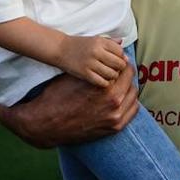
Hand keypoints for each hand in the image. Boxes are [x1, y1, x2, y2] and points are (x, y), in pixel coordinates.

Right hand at [0, 61, 137, 147]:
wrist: (46, 124)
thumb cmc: (59, 96)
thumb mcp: (76, 76)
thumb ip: (96, 65)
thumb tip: (112, 51)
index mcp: (105, 88)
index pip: (126, 69)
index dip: (122, 64)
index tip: (119, 62)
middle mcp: (114, 103)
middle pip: (131, 82)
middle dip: (126, 76)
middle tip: (119, 73)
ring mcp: (115, 118)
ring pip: (133, 97)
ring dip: (128, 89)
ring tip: (119, 85)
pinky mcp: (114, 128)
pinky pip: (132, 111)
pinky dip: (129, 103)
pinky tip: (121, 98)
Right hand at [58, 35, 126, 87]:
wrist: (60, 49)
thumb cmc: (79, 45)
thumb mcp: (96, 39)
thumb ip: (112, 44)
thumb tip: (125, 54)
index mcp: (100, 41)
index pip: (120, 52)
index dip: (122, 58)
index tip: (119, 60)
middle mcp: (96, 51)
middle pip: (119, 64)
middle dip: (120, 68)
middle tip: (116, 69)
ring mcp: (90, 63)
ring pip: (112, 74)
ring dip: (113, 76)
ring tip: (110, 75)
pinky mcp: (85, 74)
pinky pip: (102, 82)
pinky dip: (106, 82)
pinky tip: (103, 80)